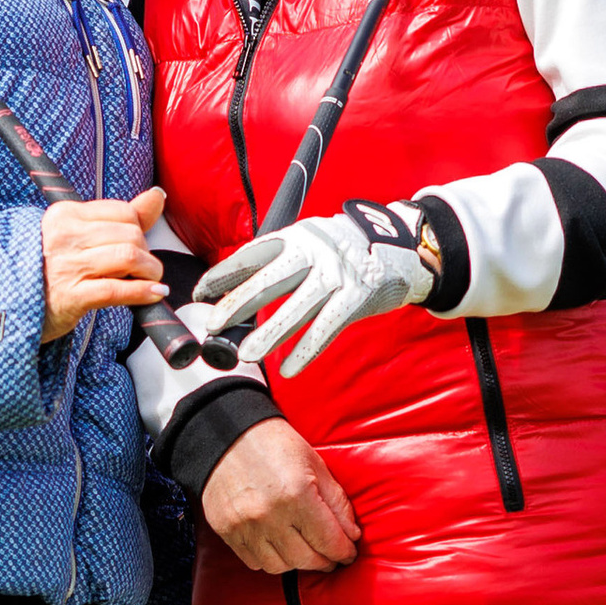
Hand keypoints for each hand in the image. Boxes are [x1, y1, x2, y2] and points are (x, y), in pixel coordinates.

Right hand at [41, 189, 165, 340]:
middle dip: (146, 252)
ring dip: (149, 271)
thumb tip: (156, 195)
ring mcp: (67, 266)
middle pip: (130, 234)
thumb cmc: (51, 269)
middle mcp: (65, 236)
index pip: (123, 212)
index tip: (136, 245)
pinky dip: (143, 292)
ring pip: (128, 258)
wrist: (14, 305)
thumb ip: (121, 216)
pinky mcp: (72, 296)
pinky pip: (117, 290)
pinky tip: (153, 293)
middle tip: (141, 267)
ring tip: (150, 279)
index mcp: (65, 215)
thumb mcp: (79, 236)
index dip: (139, 229)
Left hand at [194, 202, 433, 375]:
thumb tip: (241, 295)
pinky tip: (287, 369)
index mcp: (297, 236)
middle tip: (213, 324)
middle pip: (269, 281)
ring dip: (269, 334)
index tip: (201, 292)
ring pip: (296, 309)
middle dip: (238, 304)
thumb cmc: (348, 252)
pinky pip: (326, 328)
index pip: (253, 255)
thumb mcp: (313, 244)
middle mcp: (315, 251)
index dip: (225, 274)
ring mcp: (337, 274)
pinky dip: (306, 350)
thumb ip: (282, 265)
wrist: (404, 248)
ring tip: (246, 355)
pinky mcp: (357, 297)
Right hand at [199, 418, 360, 576]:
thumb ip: (337, 502)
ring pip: (279, 566)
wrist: (226, 434)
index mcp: (297, 495)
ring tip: (304, 551)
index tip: (348, 553)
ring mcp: (244, 526)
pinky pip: (253, 561)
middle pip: (305, 559)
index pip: (328, 541)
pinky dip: (269, 558)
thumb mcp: (315, 465)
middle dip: (323, 561)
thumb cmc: (275, 446)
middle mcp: (269, 515)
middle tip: (330, 556)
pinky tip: (278, 546)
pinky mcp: (226, 530)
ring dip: (296, 563)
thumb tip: (351, 534)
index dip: (343, 552)